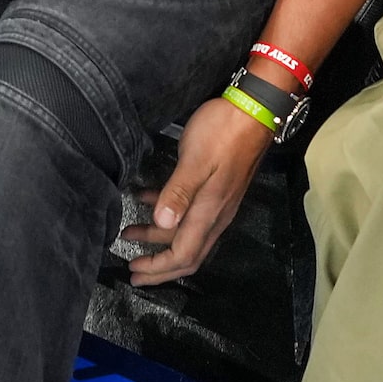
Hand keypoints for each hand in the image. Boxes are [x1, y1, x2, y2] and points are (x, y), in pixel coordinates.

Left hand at [120, 90, 269, 284]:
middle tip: (132, 270)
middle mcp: (215, 215)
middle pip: (187, 254)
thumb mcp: (196, 161)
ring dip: (157, 237)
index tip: (134, 270)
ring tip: (129, 232)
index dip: (158, 267)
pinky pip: (189, 213)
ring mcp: (217, 203)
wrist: (254, 111)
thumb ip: (178, 193)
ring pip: (185, 233)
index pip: (183, 255)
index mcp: (209, 212)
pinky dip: (167, 213)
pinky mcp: (215, 189)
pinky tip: (146, 200)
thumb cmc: (224, 132)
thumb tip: (162, 223)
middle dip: (158, 266)